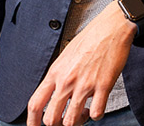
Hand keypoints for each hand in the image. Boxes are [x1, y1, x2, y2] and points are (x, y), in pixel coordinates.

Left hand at [27, 1, 136, 125]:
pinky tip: (98, 107)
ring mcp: (85, 84)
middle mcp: (67, 81)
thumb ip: (58, 75)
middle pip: (51, 119)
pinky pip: (97, 113)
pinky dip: (97, 115)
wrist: (111, 27)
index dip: (32, 122)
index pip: (35, 104)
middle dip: (58, 125)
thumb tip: (53, 92)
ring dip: (78, 122)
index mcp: (55, 73)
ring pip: (72, 121)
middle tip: (67, 120)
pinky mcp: (104, 85)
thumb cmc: (90, 39)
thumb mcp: (65, 56)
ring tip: (85, 113)